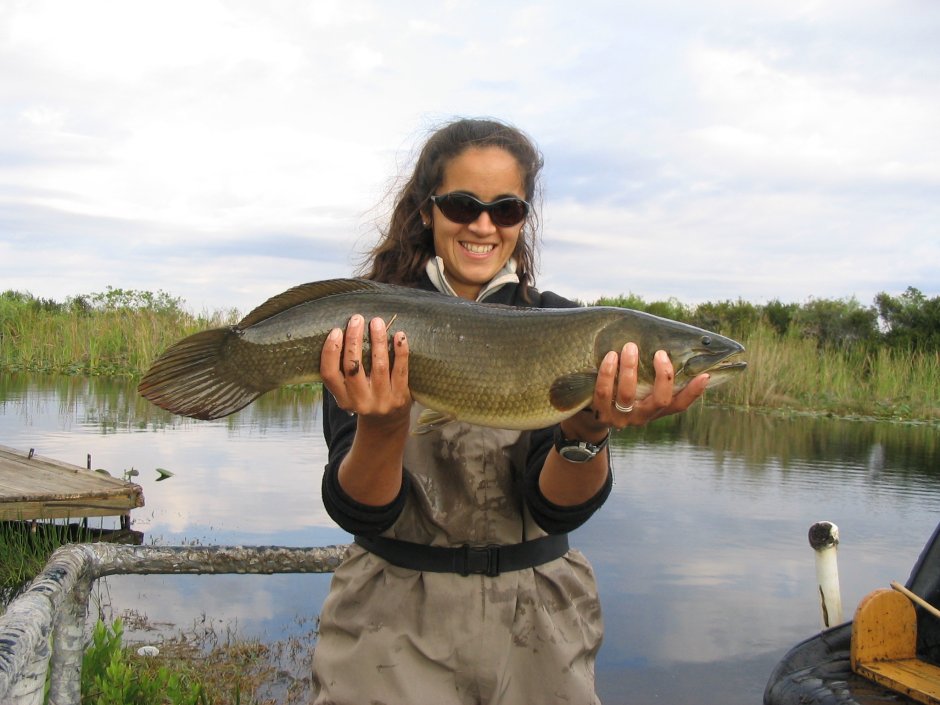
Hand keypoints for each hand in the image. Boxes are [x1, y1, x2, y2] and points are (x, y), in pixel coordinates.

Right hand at [319, 314, 411, 424]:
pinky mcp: (400, 397)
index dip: (330, 352)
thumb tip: (342, 332)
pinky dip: (400, 351)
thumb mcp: (348, 392)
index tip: (335, 331)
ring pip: (378, 365)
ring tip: (376, 322)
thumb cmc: (365, 398)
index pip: (329, 374)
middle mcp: (360, 401)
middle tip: (356, 319)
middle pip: (353, 367)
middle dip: (353, 340)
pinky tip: (399, 335)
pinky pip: (401, 370)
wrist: (387, 423)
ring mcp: (382, 400)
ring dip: (377, 340)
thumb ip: (343, 371)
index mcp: (342, 398)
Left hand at [563, 343, 708, 437]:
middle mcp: (642, 416)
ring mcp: (622, 418)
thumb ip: (653, 370)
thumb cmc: (620, 387)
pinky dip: (607, 373)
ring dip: (630, 368)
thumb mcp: (639, 383)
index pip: (680, 404)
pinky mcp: (601, 415)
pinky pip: (604, 392)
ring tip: (630, 347)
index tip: (704, 375)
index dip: (694, 392)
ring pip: (629, 395)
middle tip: (660, 352)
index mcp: (656, 409)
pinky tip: (610, 357)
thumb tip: (670, 340)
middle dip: (663, 375)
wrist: (590, 413)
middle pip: (661, 400)